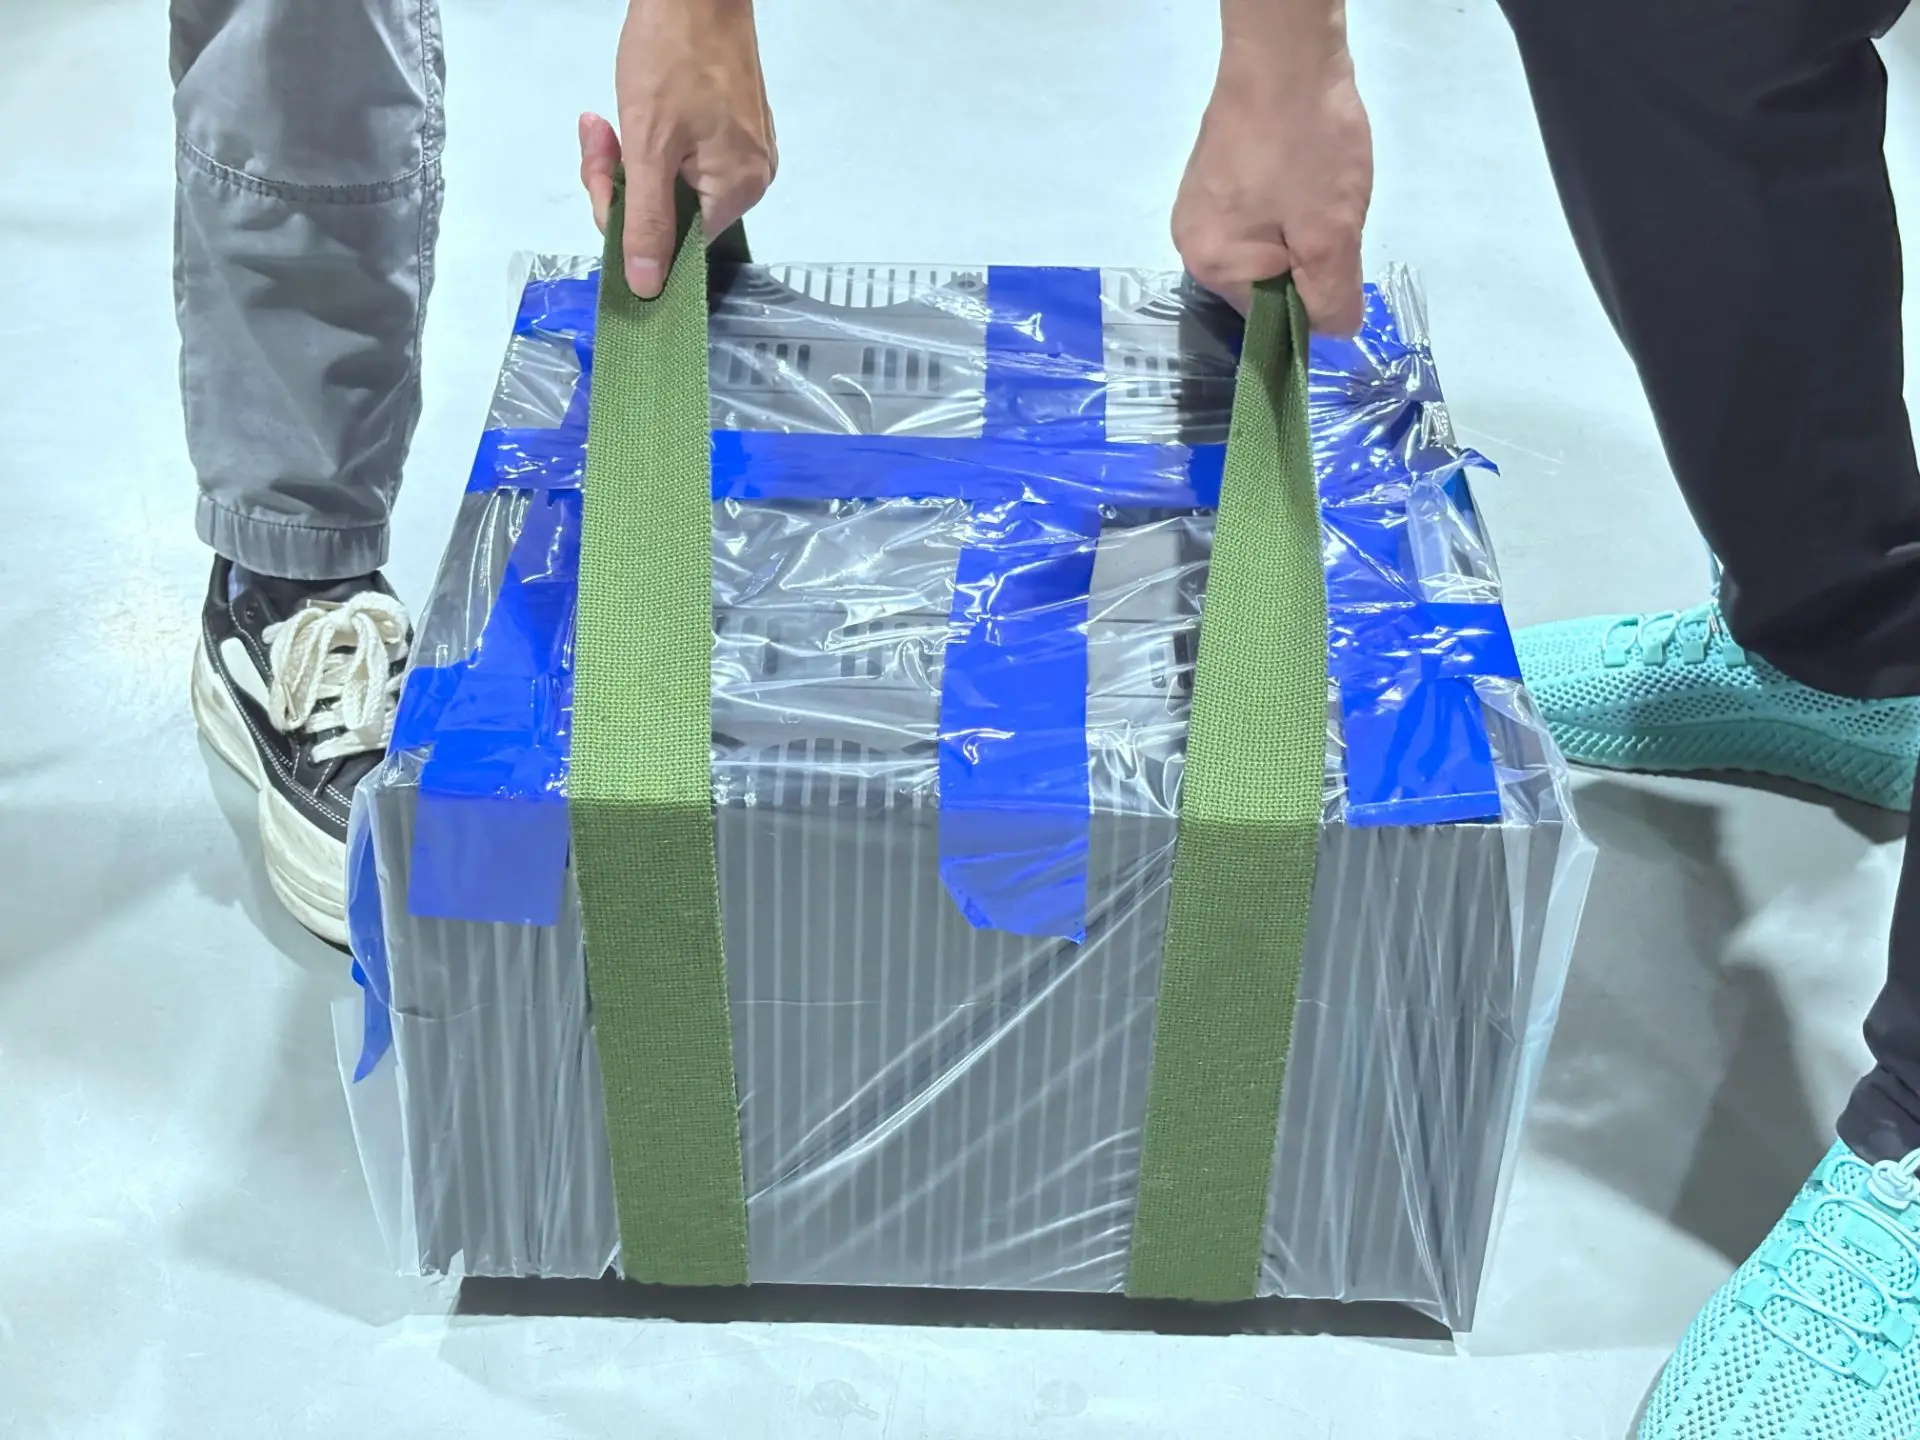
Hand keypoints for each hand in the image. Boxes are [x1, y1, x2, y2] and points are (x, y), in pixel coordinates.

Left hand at [579, 0, 775, 297]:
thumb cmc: (674, 55)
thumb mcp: (648, 146)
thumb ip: (647, 222)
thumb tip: (648, 287)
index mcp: (738, 191)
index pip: (676, 242)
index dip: (629, 220)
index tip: (602, 175)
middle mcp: (750, 179)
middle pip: (672, 213)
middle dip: (623, 181)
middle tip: (599, 136)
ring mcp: (743, 151)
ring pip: (671, 183)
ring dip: (629, 160)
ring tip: (605, 120)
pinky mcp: (730, 126)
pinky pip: (683, 157)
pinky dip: (650, 142)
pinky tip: (631, 111)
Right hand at [1172, 27, 1371, 332]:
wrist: (1284, 53)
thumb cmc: (1305, 147)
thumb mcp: (1331, 236)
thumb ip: (1333, 298)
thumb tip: (1334, 333)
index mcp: (1210, 266)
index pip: (1271, 318)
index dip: (1312, 295)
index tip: (1335, 255)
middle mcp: (1192, 243)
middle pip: (1266, 282)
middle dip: (1305, 257)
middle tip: (1326, 212)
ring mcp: (1199, 206)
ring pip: (1267, 245)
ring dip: (1301, 229)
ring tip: (1314, 188)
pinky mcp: (1213, 176)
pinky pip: (1258, 214)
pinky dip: (1287, 203)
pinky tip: (1301, 172)